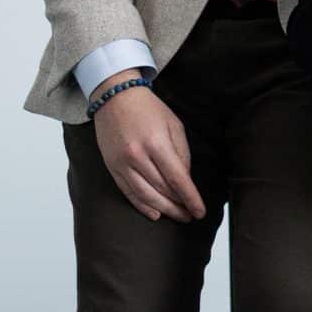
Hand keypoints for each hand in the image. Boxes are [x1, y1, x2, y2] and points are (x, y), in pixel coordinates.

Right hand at [92, 75, 204, 222]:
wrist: (114, 96)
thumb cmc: (148, 109)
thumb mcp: (174, 125)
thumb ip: (182, 154)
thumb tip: (185, 181)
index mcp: (156, 143)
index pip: (177, 179)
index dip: (190, 198)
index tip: (200, 211)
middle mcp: (137, 155)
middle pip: (161, 190)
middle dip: (178, 206)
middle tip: (190, 215)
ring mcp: (121, 162)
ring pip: (144, 195)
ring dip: (163, 209)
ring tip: (177, 216)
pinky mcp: (111, 166)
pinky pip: (127, 191)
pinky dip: (141, 205)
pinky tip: (154, 214)